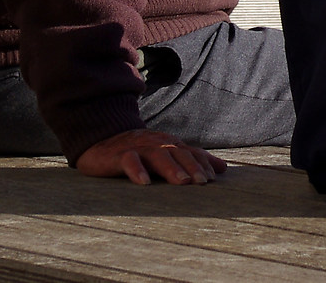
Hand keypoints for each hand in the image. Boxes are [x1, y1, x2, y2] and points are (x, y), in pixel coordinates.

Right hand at [73, 128, 227, 184]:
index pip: (190, 152)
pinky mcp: (118, 155)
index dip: (202, 164)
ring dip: (171, 168)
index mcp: (169, 144)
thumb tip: (224, 169)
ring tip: (182, 182)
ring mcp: (138, 147)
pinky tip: (144, 183)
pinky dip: (136, 170)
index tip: (214, 178)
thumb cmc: (139, 152)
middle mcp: (156, 143)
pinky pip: (128, 160)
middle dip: (192, 166)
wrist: (101, 142)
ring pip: (157, 155)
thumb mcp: (167, 155)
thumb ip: (194, 160)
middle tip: (203, 182)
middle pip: (177, 153)